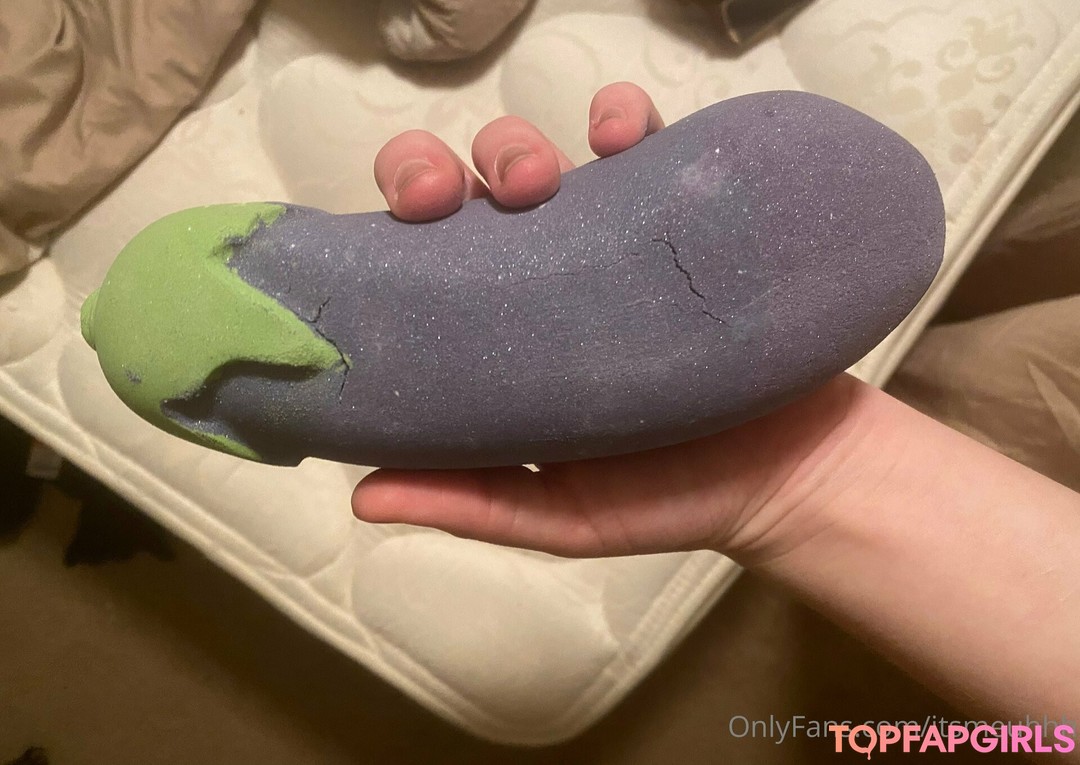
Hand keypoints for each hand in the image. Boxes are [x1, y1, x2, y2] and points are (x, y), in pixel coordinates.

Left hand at [352, 82, 881, 559]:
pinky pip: (646, 142)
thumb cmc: (670, 496)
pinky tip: (622, 135)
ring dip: (517, 144)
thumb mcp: (561, 514)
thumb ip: (472, 502)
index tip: (390, 234)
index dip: (385, 232)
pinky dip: (624, 118)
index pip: (414, 264)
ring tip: (542, 180)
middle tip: (447, 198)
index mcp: (497, 338)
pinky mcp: (680, 215)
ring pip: (538, 153)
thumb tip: (362, 497)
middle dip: (433, 169)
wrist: (791, 475)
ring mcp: (611, 239)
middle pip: (457, 193)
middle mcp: (541, 276)